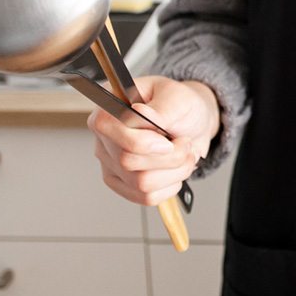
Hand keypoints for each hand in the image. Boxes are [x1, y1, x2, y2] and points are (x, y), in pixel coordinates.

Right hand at [86, 76, 219, 205]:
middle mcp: (104, 137)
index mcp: (109, 108)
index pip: (107, 130)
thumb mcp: (178, 98)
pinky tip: (175, 170)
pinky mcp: (122, 183)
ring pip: (140, 184)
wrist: (191, 125)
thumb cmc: (180, 106)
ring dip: (174, 172)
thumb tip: (141, 112)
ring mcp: (110, 163)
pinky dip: (170, 186)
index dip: (141, 142)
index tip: (167, 142)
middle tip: (184, 144)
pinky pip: (146, 197)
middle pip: (127, 161)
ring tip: (184, 156)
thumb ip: (161, 108)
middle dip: (168, 157)